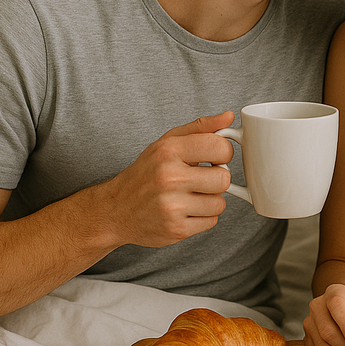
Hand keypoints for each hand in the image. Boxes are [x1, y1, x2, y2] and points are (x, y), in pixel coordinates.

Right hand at [96, 112, 237, 248]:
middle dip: (216, 179)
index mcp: (169, 151)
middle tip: (200, 179)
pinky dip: (203, 217)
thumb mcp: (168, 143)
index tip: (213, 158)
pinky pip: (212, 221)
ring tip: (191, 196)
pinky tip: (186, 210)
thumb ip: (200, 127)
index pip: (221, 148)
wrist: (115, 210)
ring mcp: (172, 206)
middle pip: (224, 178)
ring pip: (220, 203)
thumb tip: (228, 116)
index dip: (222, 153)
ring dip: (210, 200)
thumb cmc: (146, 173)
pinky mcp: (176, 229)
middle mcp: (169, 178)